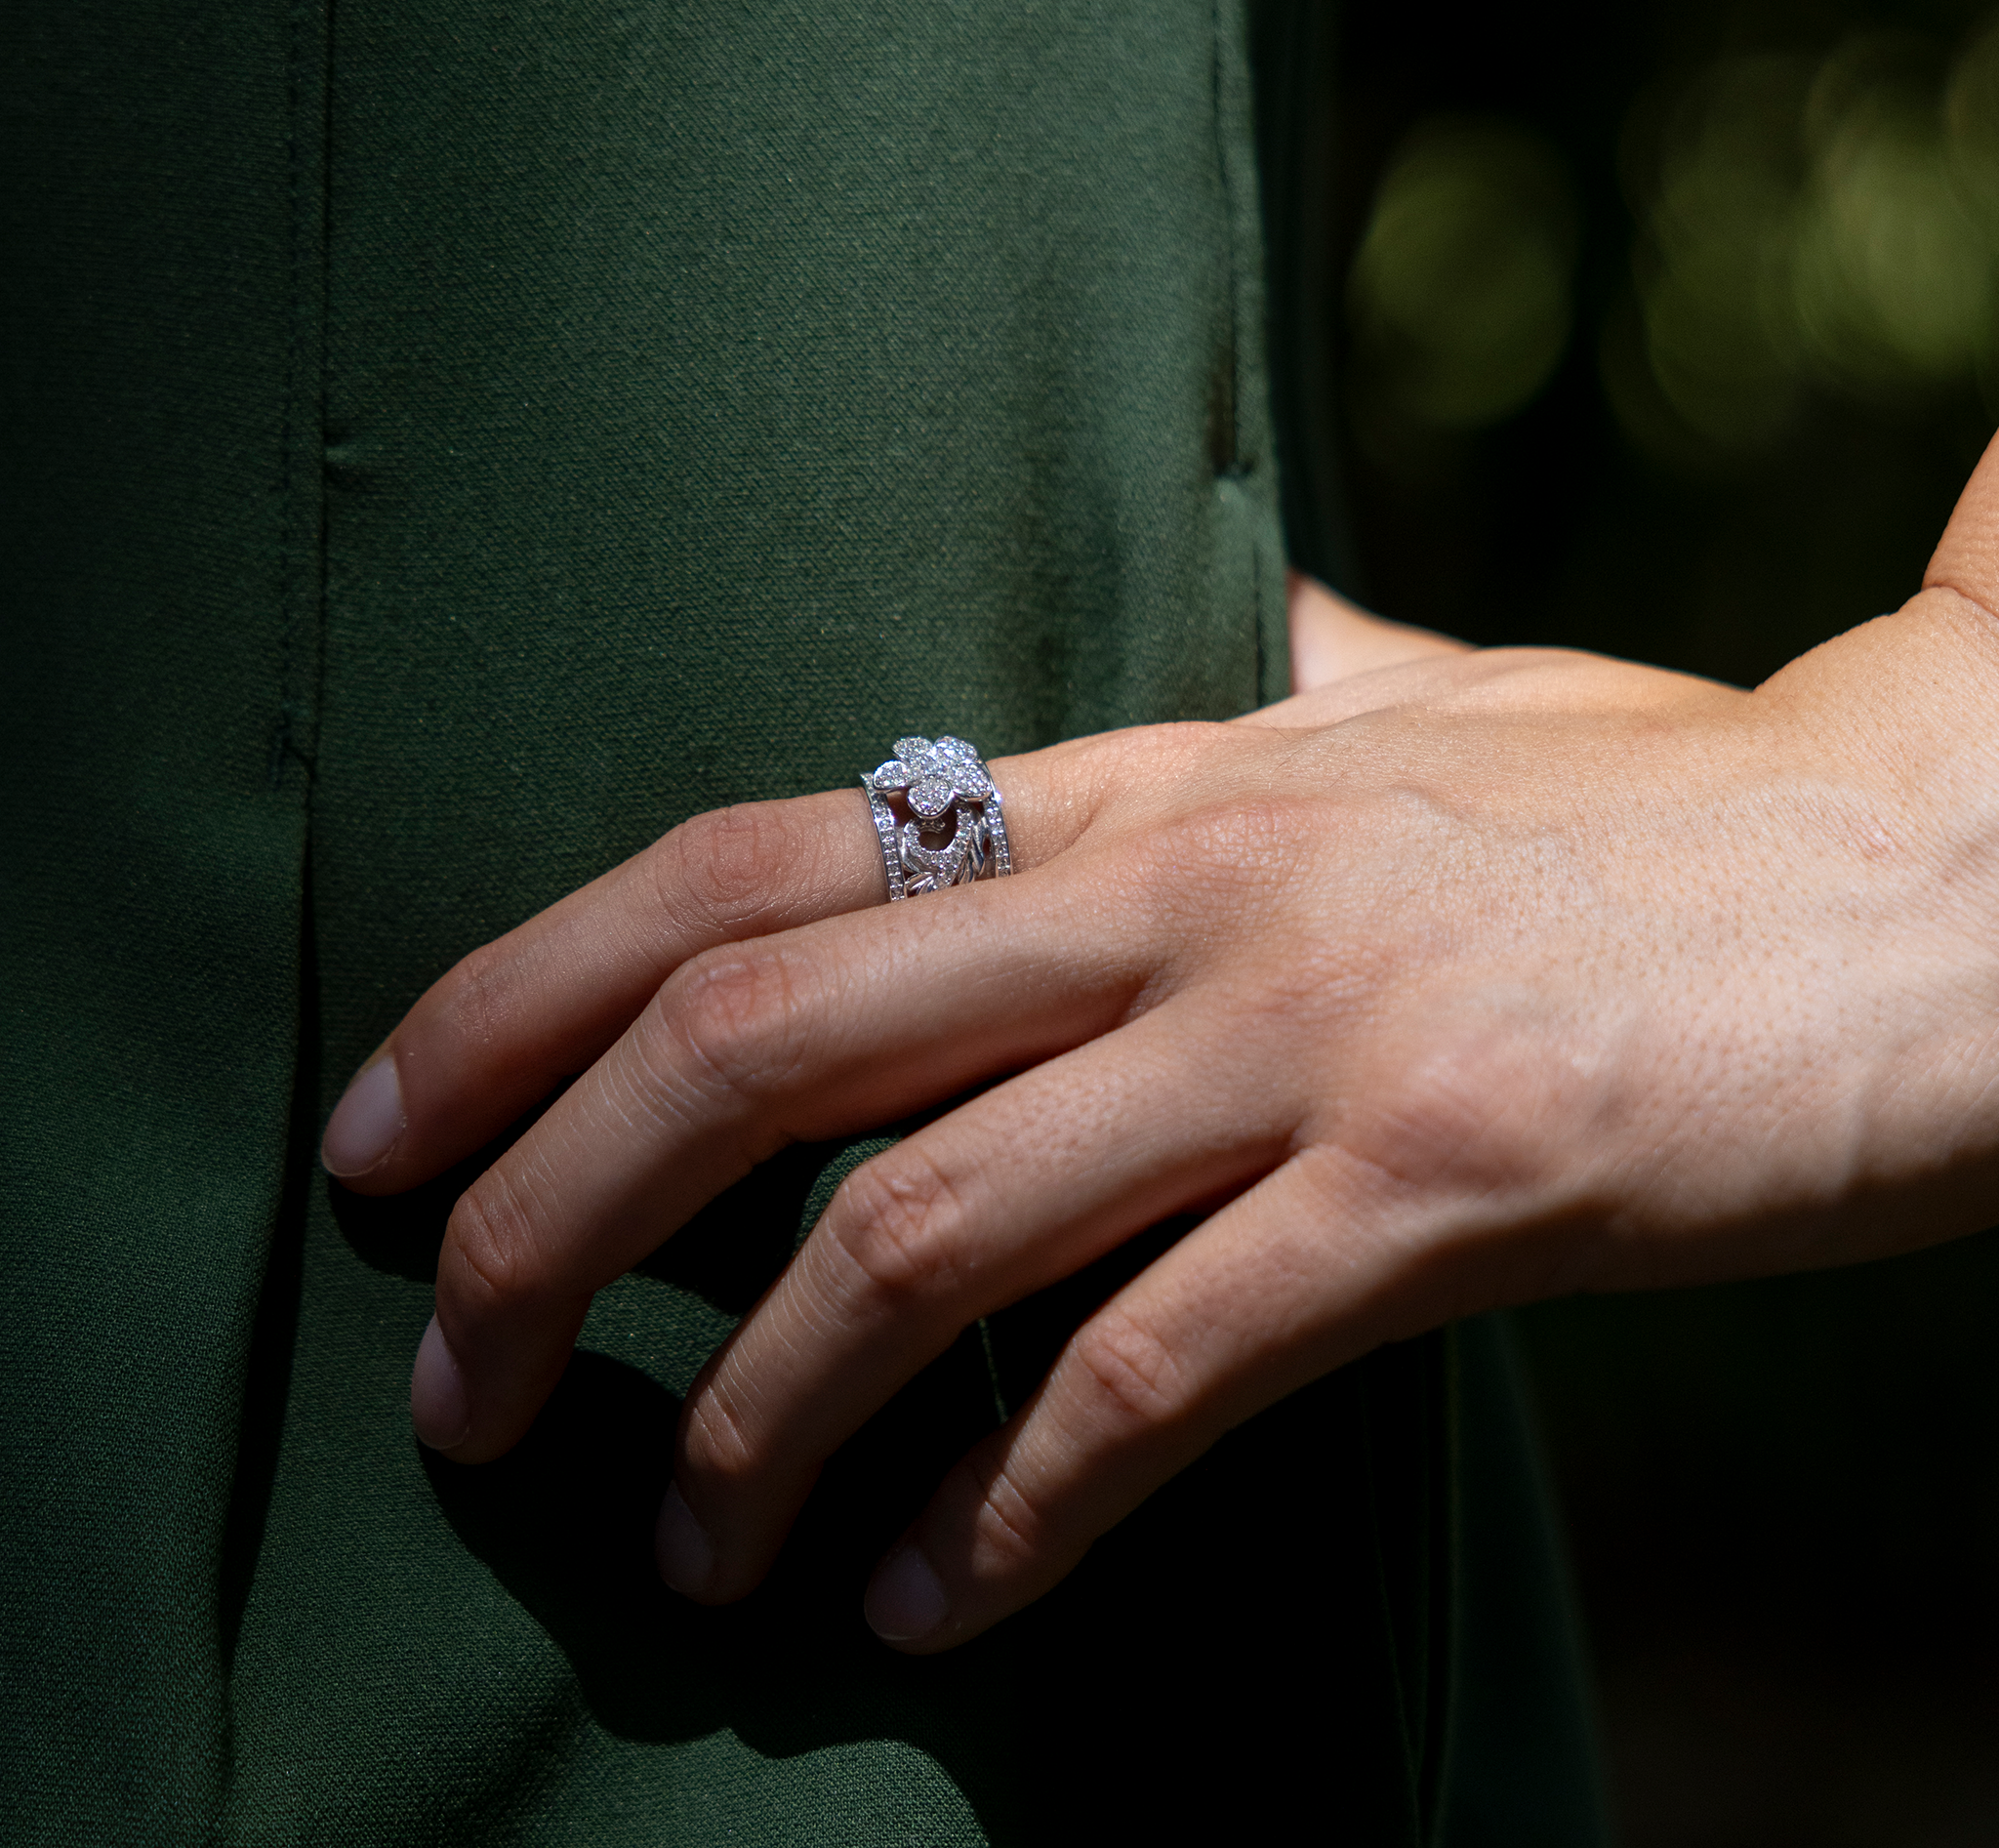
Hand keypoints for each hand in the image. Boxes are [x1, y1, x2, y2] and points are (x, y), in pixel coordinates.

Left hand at [325, 435, 1998, 1652]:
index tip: (390, 1130)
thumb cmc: (1661, 813)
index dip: (525, 988)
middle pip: (758, 1035)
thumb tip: (1220, 635)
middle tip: (438, 1381)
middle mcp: (1185, 888)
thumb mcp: (1432, 712)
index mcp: (1144, 785)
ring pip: (918, 1230)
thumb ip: (1288, 683)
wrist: (1942, 867)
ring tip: (681, 1555)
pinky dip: (1008, 1515)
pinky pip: (1155, 1378)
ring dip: (751, 1417)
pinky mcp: (1454, 1181)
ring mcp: (1311, 1031)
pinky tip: (925, 1607)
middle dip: (546, 1213)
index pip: (745, 859)